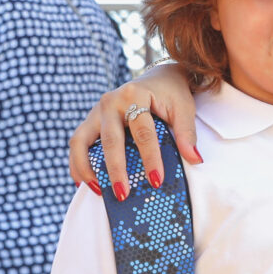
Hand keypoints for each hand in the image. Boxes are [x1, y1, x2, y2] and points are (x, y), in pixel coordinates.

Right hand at [69, 66, 200, 196]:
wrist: (157, 78)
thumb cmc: (171, 95)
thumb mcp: (183, 108)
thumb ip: (187, 132)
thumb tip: (195, 159)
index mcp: (134, 95)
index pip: (142, 132)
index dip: (150, 158)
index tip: (156, 181)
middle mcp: (110, 102)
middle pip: (110, 140)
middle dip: (116, 169)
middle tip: (123, 195)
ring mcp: (96, 111)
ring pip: (82, 141)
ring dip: (87, 168)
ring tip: (100, 192)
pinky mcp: (90, 121)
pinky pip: (77, 144)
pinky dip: (78, 164)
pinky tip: (84, 184)